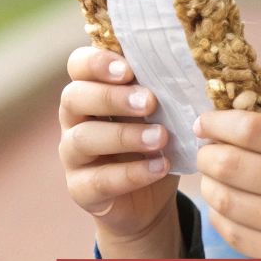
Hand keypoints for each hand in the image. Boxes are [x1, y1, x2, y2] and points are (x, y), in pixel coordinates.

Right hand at [58, 46, 180, 258]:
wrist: (151, 198)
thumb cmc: (154, 142)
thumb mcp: (161, 113)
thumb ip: (163, 91)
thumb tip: (189, 66)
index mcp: (91, 90)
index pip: (78, 65)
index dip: (96, 62)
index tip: (128, 69)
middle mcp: (75, 120)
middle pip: (74, 98)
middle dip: (112, 97)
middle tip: (149, 102)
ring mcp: (72, 156)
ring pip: (84, 139)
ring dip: (125, 136)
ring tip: (161, 138)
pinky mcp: (81, 189)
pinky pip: (99, 180)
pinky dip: (132, 174)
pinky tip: (160, 167)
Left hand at [194, 110, 260, 258]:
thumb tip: (224, 129)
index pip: (250, 129)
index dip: (216, 122)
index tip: (204, 122)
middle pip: (228, 164)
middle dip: (206, 154)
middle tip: (206, 151)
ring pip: (222, 199)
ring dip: (208, 184)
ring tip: (214, 178)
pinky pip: (230, 231)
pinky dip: (219, 214)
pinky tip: (225, 204)